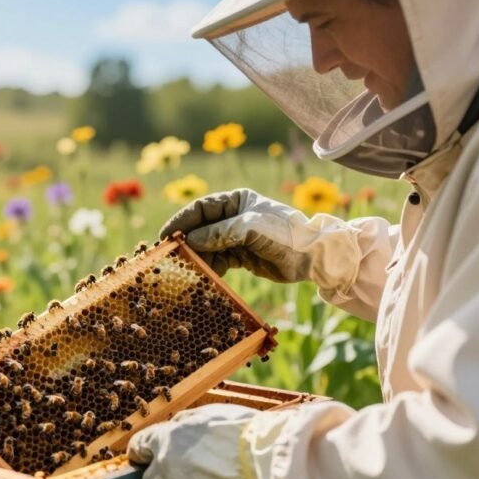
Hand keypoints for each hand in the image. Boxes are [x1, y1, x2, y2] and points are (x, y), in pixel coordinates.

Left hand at [128, 404, 262, 478]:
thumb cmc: (240, 432)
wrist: (263, 459)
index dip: (141, 453)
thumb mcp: (207, 413)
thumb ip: (184, 422)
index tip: (143, 458)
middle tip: (189, 476)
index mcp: (165, 439)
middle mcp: (164, 466)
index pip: (138, 447)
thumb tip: (176, 426)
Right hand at [159, 188, 360, 291]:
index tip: (166, 236)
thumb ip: (219, 232)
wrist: (312, 257)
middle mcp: (234, 217)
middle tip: (171, 257)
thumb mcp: (249, 228)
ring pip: (208, 247)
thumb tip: (190, 239)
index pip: (200, 208)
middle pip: (201, 228)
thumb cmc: (283, 233)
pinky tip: (205, 277)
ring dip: (198, 258)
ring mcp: (237, 237)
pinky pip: (218, 261)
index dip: (181, 221)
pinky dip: (210, 268)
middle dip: (187, 242)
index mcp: (236, 201)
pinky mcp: (241, 256)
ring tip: (188, 271)